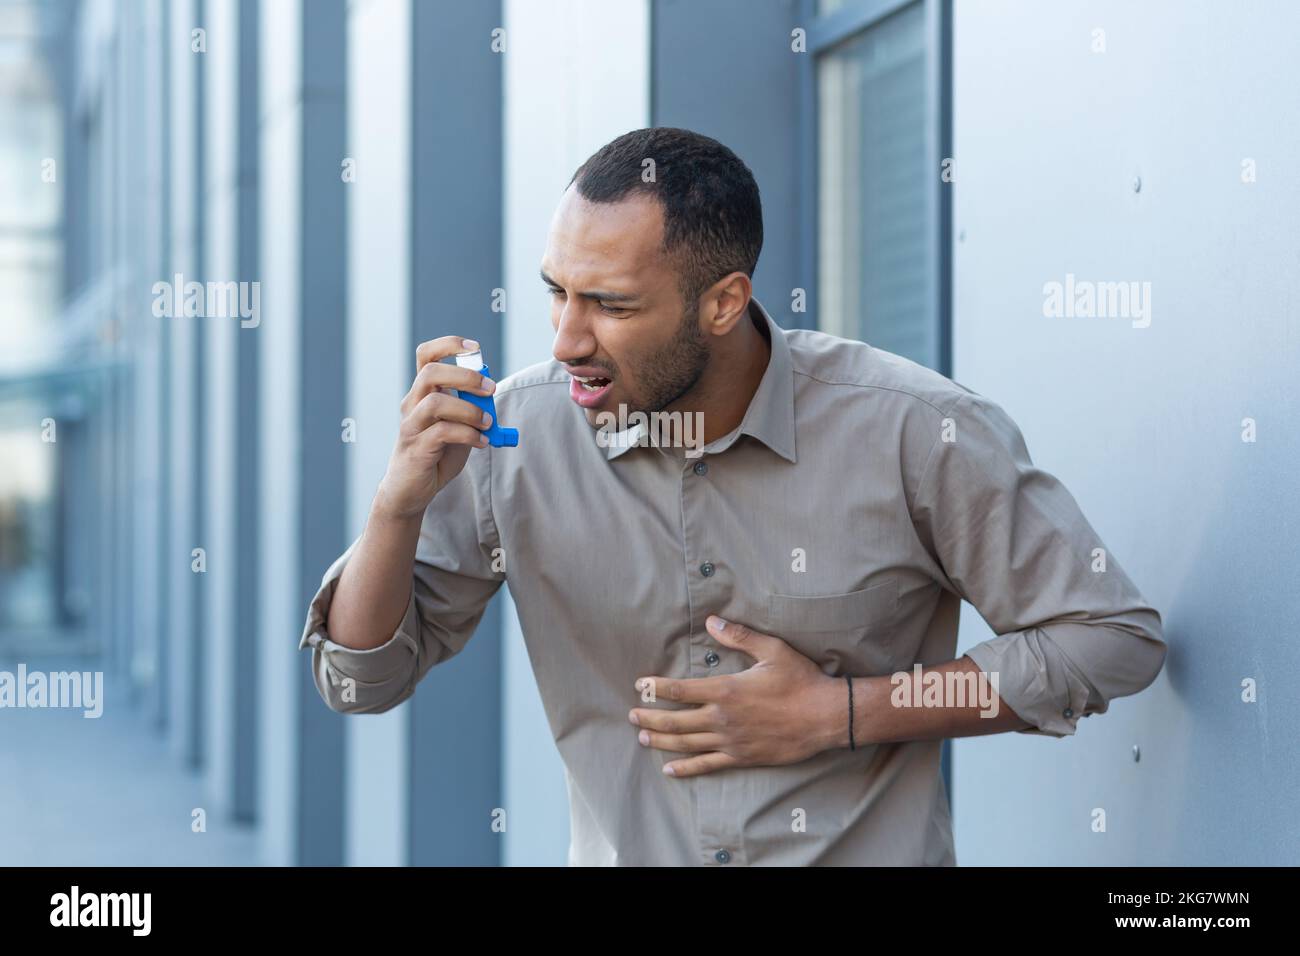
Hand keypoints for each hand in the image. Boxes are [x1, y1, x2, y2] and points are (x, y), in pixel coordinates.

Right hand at [375, 336, 497, 519]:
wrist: (410, 490)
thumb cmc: (435, 454)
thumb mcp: (458, 426)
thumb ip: (471, 408)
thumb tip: (489, 390)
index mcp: (422, 393)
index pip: (426, 355)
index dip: (448, 345)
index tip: (474, 348)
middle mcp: (412, 404)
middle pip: (430, 372)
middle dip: (465, 376)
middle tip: (489, 389)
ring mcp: (411, 425)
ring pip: (436, 402)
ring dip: (469, 409)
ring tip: (487, 423)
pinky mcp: (415, 448)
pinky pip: (442, 432)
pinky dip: (468, 434)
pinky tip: (481, 442)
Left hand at [628, 615, 845, 777]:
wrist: (825, 716)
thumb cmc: (800, 680)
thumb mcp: (771, 650)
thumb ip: (739, 636)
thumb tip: (712, 621)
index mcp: (726, 690)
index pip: (679, 690)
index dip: (655, 688)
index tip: (639, 685)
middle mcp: (722, 719)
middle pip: (674, 721)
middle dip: (649, 718)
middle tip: (631, 715)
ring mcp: (730, 742)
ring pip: (686, 744)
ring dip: (660, 742)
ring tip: (641, 737)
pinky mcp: (741, 758)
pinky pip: (707, 766)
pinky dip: (686, 769)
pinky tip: (670, 770)